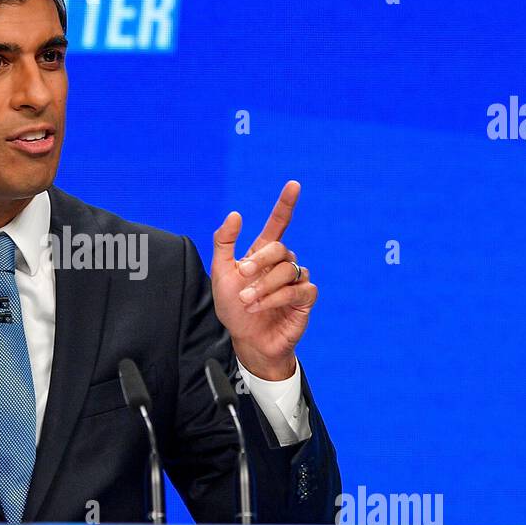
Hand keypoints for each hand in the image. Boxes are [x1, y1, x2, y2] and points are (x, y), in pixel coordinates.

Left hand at [211, 181, 316, 380]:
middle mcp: (282, 264)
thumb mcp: (221, 274)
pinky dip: (275, 299)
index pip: (279, 223)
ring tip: (247, 301)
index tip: (294, 184)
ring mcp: (296, 281)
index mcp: (263, 253)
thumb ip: (224, 243)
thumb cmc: (234, 308)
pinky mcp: (304, 300)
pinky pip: (297, 290)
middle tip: (243, 276)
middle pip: (279, 248)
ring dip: (263, 286)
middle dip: (259, 261)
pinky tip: (260, 308)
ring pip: (288, 270)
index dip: (286, 204)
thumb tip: (236, 214)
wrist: (245, 339)